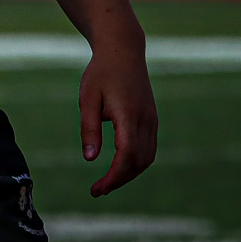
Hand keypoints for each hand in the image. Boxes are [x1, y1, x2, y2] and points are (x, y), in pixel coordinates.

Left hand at [79, 39, 156, 196]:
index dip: (113, 177)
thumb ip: (89, 128)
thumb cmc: (100, 73)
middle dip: (119, 180)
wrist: (123, 51)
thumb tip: (89, 159)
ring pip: (146, 158)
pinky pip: (149, 149)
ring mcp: (151, 120)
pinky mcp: (152, 119)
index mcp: (128, 114)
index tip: (97, 189)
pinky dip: (136, 163)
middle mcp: (145, 120)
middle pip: (137, 162)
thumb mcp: (88, 98)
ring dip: (129, 174)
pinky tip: (119, 167)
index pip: (125, 155)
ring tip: (107, 183)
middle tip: (97, 190)